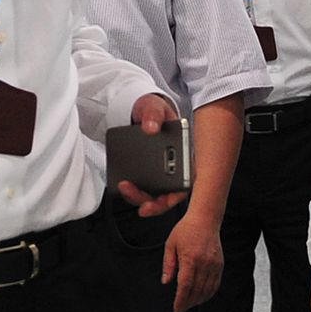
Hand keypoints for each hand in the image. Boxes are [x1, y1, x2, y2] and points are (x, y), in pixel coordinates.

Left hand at [114, 93, 187, 218]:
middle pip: (170, 194)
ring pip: (155, 196)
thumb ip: (153, 114)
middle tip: (142, 204)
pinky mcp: (146, 175)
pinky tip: (124, 188)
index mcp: (184, 153)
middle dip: (155, 204)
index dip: (178, 194)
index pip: (187, 181)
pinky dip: (133, 193)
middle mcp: (174, 167)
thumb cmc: (153, 112)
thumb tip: (151, 127)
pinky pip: (142, 190)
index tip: (166, 199)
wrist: (140, 112)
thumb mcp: (154, 107)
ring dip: (141, 199)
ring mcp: (160, 173)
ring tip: (126, 189)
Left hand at [162, 210, 222, 311]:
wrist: (205, 219)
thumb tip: (166, 282)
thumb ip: (168, 265)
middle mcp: (204, 263)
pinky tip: (201, 297)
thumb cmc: (185, 230)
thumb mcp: (170, 245)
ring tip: (189, 304)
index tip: (176, 310)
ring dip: (198, 300)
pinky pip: (215, 284)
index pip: (185, 286)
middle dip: (188, 303)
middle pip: (197, 291)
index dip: (181, 301)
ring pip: (207, 289)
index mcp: (190, 258)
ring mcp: (214, 264)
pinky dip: (208, 293)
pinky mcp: (220, 264)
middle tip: (181, 309)